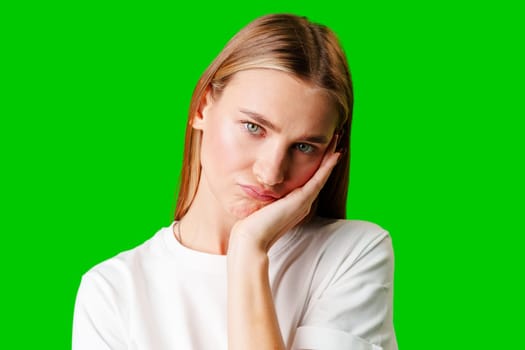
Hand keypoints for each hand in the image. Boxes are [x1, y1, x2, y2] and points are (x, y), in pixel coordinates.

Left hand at [229, 136, 341, 253]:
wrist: (252, 238)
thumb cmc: (252, 224)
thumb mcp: (260, 205)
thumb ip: (265, 196)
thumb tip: (259, 185)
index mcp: (295, 205)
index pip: (310, 181)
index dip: (318, 166)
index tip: (324, 150)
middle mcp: (303, 203)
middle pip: (320, 176)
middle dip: (328, 158)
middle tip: (336, 140)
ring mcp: (304, 203)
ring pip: (322, 176)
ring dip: (330, 158)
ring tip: (338, 143)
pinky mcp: (302, 201)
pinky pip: (318, 180)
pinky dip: (327, 167)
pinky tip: (334, 155)